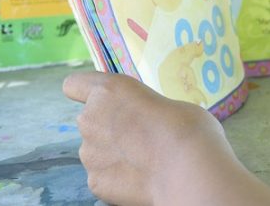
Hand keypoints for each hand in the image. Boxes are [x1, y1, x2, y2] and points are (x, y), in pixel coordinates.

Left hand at [63, 71, 269, 205]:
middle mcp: (93, 118)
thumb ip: (148, 106)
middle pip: (88, 117)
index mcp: (112, 90)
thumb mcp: (175, 105)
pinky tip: (144, 178)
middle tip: (140, 133)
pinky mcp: (96, 182)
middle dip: (107, 123)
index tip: (95, 96)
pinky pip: (101, 174)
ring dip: (112, 149)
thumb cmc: (195, 133)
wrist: (193, 177)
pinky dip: (116, 175)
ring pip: (94, 147)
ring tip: (148, 158)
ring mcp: (91, 153)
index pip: (74, 85)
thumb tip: (146, 117)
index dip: (85, 91)